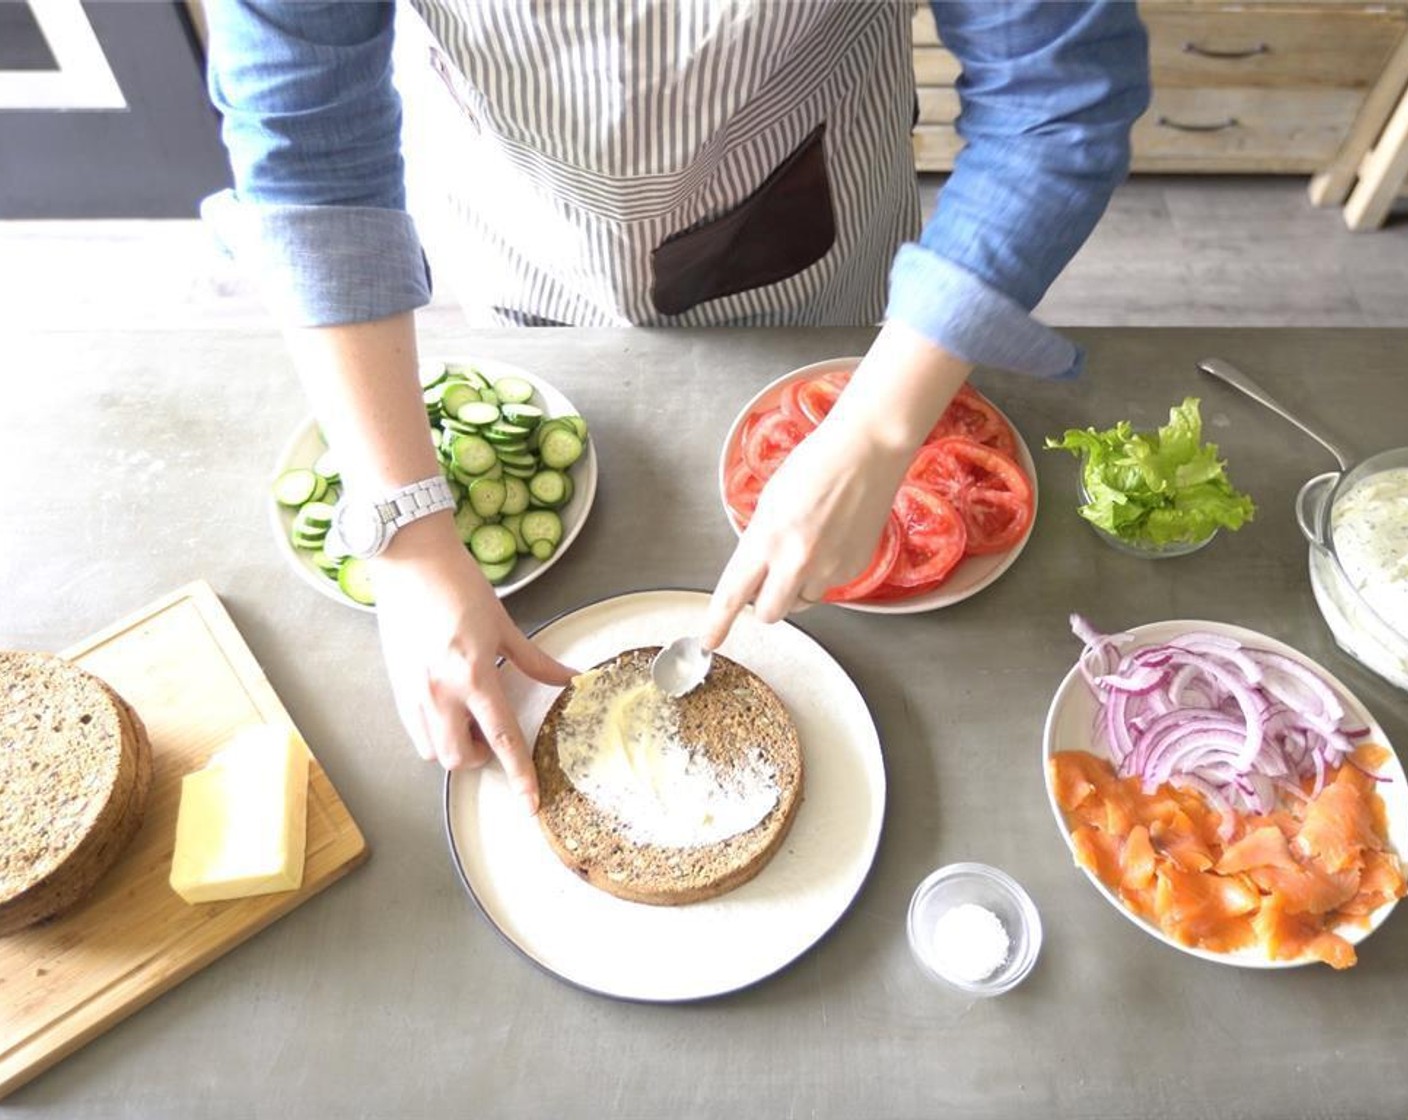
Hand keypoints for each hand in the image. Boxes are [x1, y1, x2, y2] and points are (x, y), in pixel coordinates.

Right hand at [369, 514, 575, 811]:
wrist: (410, 561)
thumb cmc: (459, 586)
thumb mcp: (504, 625)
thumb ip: (535, 661)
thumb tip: (569, 679)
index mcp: (472, 675)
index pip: (502, 739)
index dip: (519, 775)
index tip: (530, 803)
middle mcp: (439, 692)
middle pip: (460, 757)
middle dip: (480, 759)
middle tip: (491, 731)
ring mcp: (413, 692)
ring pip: (434, 751)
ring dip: (456, 746)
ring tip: (468, 714)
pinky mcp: (396, 686)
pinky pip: (415, 731)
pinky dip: (436, 731)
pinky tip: (448, 705)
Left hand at [702, 411, 910, 646]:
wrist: (866, 452)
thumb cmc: (816, 465)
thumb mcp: (770, 502)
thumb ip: (759, 541)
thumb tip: (757, 570)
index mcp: (766, 538)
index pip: (734, 593)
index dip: (718, 622)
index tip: (709, 639)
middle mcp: (796, 560)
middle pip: (769, 614)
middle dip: (766, 603)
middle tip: (770, 580)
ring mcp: (828, 568)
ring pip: (801, 601)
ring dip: (798, 586)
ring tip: (810, 545)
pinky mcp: (852, 570)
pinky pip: (829, 587)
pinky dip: (825, 573)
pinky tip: (831, 539)